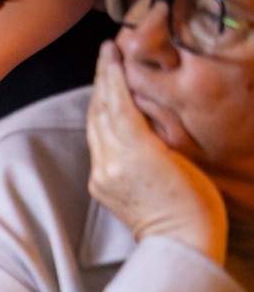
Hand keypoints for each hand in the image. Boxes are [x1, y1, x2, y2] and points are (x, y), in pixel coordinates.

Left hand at [88, 41, 226, 264]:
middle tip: (107, 51)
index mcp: (135, 153)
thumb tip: (137, 102)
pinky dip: (100, 121)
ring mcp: (102, 175)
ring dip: (98, 97)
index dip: (112, 74)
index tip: (112, 49)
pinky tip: (106, 107)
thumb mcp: (182, 155)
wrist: (180, 242)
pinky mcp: (99, 184)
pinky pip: (96, 144)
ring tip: (105, 71)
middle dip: (102, 79)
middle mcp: (110, 163)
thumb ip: (153, 128)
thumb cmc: (196, 201)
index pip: (117, 104)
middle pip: (100, 111)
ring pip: (94, 126)